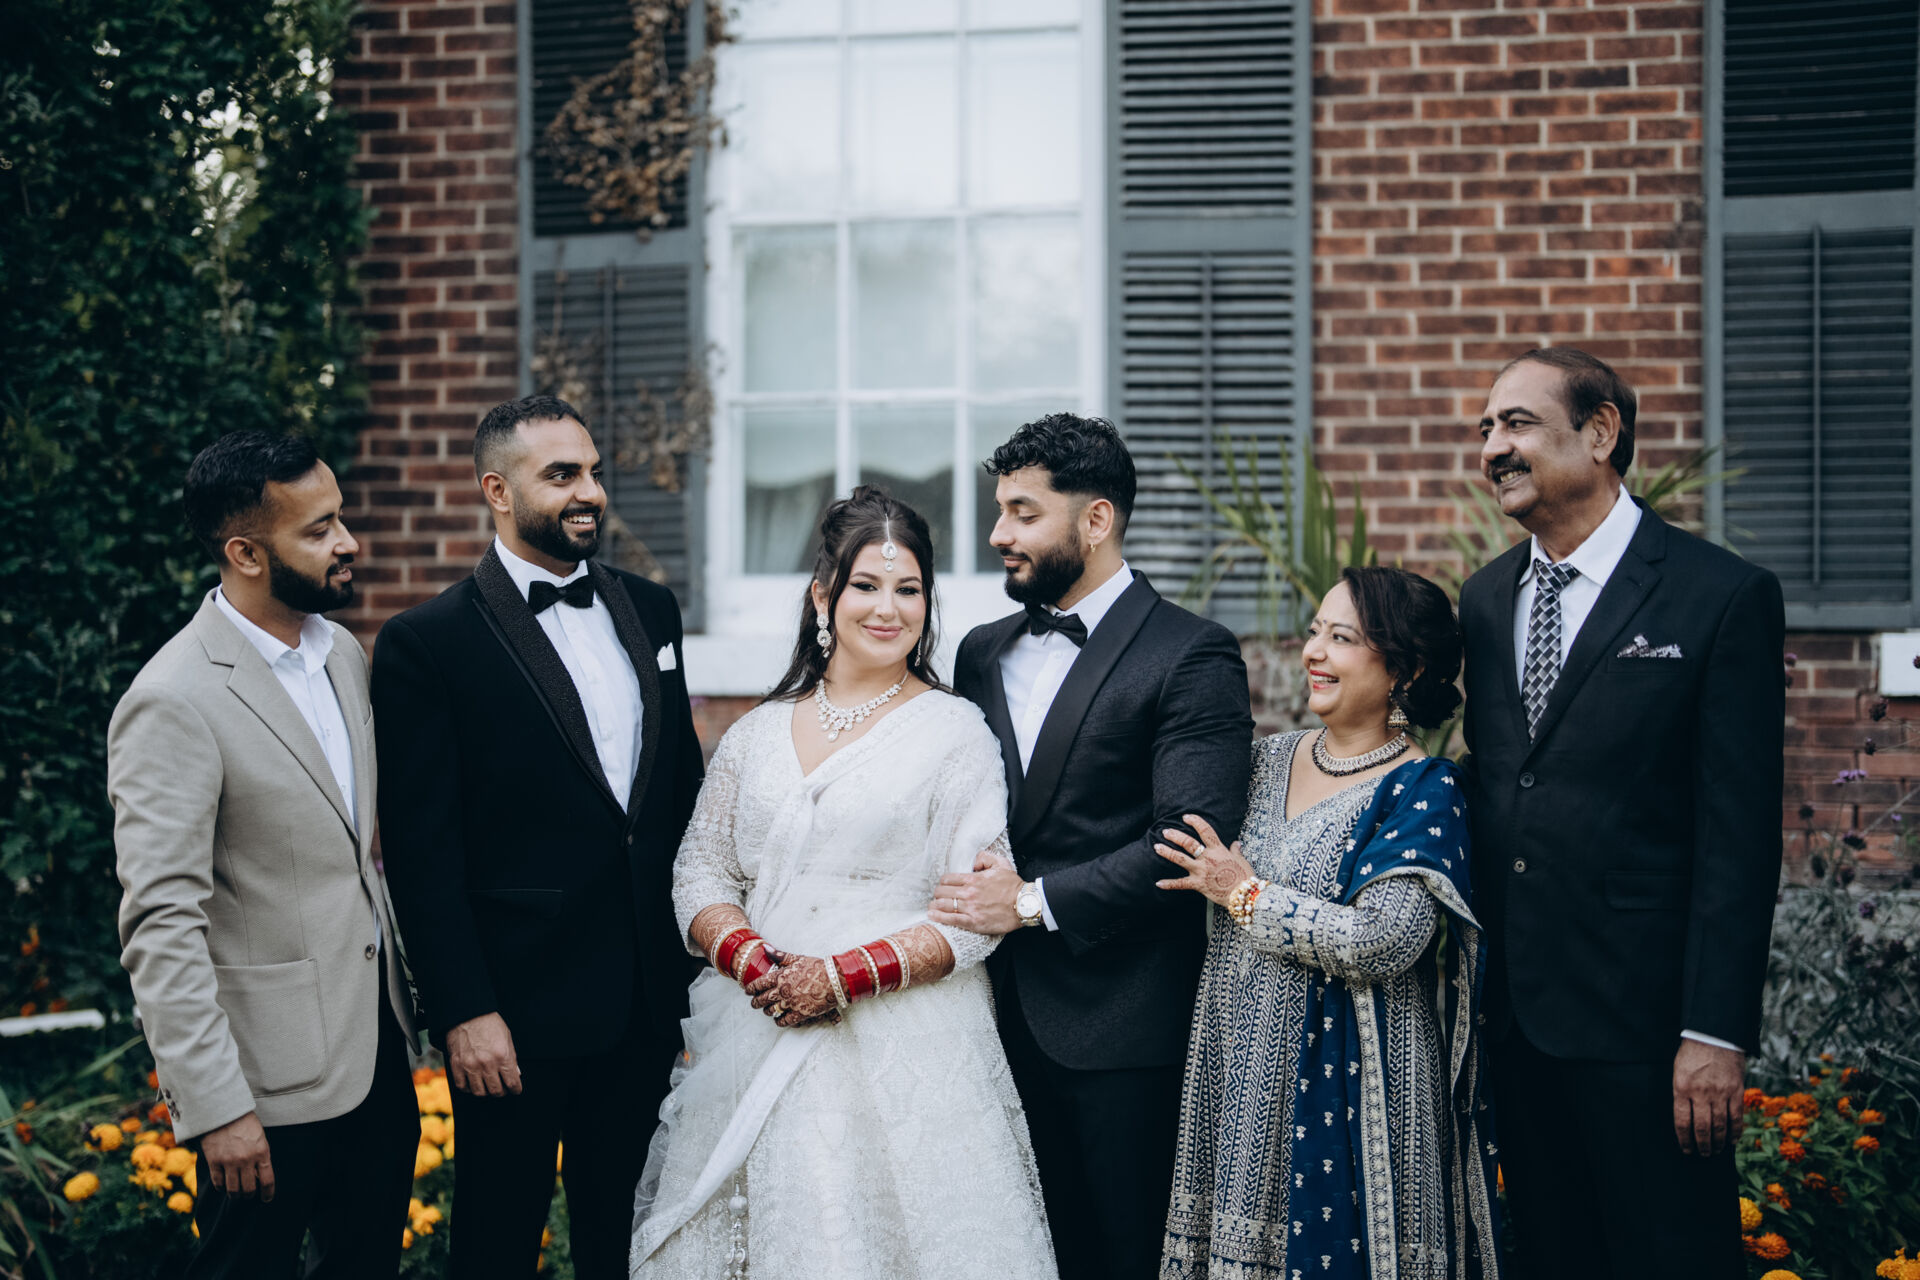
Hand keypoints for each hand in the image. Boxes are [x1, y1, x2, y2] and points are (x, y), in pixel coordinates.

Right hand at [200, 1112, 273, 1200]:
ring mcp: (229, 1162)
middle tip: (248, 1195)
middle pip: (249, 1189)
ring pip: (233, 1189)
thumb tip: (259, 1175)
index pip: (267, 1180)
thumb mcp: (260, 1137)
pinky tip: (222, 1186)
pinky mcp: (214, 1161)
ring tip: (236, 1194)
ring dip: (235, 1195)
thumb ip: (260, 1155)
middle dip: (249, 1195)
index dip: (268, 1193)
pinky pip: (218, 1182)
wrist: (223, 1111)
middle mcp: (246, 1160)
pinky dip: (220, 1187)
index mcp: (262, 1152)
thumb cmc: (244, 1122)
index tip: (266, 1199)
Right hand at [446, 1012, 521, 1096]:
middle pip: (496, 1091)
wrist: (467, 1013)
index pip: (512, 1082)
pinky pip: (462, 1086)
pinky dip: (469, 1088)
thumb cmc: (489, 1023)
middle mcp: (486, 1063)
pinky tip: (473, 1083)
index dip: (516, 1089)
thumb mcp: (507, 1038)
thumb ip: (512, 1058)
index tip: (516, 1090)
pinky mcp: (457, 1065)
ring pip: (479, 1092)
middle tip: (503, 1088)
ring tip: (488, 1086)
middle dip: (502, 1092)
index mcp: (502, 1056)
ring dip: (486, 1092)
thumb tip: (516, 1074)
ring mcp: (470, 1065)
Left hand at [750, 949, 840, 1027]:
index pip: (759, 984)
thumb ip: (780, 955)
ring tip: (766, 1010)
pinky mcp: (800, 1013)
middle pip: (762, 999)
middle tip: (753, 1003)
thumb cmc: (817, 967)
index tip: (747, 991)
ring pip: (771, 1011)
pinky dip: (779, 1021)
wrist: (835, 979)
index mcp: (781, 976)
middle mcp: (783, 990)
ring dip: (767, 1011)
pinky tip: (778, 1020)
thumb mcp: (798, 958)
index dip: (751, 989)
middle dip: (755, 1002)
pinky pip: (784, 1021)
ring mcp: (791, 1003)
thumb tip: (765, 948)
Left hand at [929, 848, 1021, 934]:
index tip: (943, 886)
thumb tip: (972, 862)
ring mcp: (970, 908)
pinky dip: (939, 917)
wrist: (1024, 905)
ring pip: (943, 905)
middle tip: (938, 897)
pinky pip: (951, 919)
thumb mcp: (1001, 864)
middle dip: (937, 894)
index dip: (943, 883)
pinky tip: (932, 916)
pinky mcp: (973, 922)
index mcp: (973, 879)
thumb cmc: (1013, 886)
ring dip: (935, 905)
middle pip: (942, 892)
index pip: (947, 879)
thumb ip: (984, 858)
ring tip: (933, 906)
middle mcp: (969, 893)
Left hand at [1154, 814, 1254, 906]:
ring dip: (1167, 852)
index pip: (1205, 830)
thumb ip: (1235, 851)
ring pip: (1180, 859)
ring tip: (1157, 846)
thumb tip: (1236, 843)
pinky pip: (1181, 884)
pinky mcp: (1198, 884)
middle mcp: (1207, 858)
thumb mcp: (1241, 860)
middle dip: (1175, 835)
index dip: (1195, 821)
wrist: (1244, 894)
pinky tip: (1158, 883)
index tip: (1186, 817)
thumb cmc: (1244, 876)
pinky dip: (1169, 884)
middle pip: (1188, 842)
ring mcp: (1201, 871)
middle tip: (1166, 831)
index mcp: (1218, 849)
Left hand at [1673, 1039, 1744, 1155]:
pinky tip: (1732, 1140)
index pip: (1682, 1121)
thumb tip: (1686, 1118)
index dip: (1684, 1139)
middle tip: (1703, 1154)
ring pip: (1720, 1125)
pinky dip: (1735, 1131)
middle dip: (1702, 1145)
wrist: (1714, 1035)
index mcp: (1682, 1088)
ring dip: (1718, 1141)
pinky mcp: (1736, 1091)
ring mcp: (1720, 1093)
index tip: (1686, 1150)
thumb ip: (1682, 1093)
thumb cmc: (1693, 1053)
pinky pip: (1736, 1116)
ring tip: (1716, 1150)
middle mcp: (1700, 1093)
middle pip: (1702, 1127)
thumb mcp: (1678, 1071)